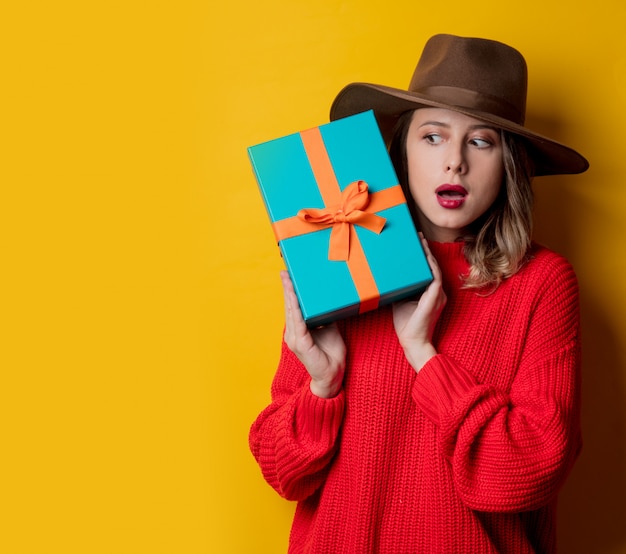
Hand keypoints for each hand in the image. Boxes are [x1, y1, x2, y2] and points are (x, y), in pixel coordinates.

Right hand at [280, 270, 345, 397]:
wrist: (332, 375)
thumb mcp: (330, 328)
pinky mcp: (301, 344)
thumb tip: (328, 299)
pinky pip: (298, 322)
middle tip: (285, 272)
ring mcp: (295, 339)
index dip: (290, 292)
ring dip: (290, 294)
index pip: (292, 307)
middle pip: (289, 306)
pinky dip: (296, 308)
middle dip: (287, 288)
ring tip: (288, 279)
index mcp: (298, 330)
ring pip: (291, 312)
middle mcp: (293, 334)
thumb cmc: (331, 353)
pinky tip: (295, 297)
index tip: (288, 276)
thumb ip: (325, 316)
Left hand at [392, 236, 446, 371]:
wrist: (413, 342)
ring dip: (428, 254)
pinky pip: (435, 277)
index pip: (428, 270)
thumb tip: (387, 277)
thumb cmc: (406, 325)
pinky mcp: (435, 297)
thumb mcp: (399, 302)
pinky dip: (430, 265)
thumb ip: (398, 289)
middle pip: (432, 266)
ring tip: (420, 241)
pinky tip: (425, 256)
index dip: (423, 256)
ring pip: (434, 268)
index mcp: (430, 293)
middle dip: (425, 250)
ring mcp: (438, 294)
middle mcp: (437, 292)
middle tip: (417, 236)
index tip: (415, 243)